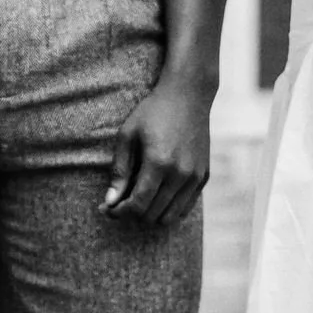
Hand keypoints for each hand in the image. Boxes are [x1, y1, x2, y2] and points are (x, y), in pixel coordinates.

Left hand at [102, 74, 210, 226]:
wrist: (189, 95)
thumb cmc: (153, 111)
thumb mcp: (128, 135)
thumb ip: (120, 171)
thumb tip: (111, 201)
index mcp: (159, 162)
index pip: (138, 204)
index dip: (119, 212)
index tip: (108, 209)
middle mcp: (180, 174)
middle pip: (152, 214)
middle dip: (132, 214)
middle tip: (119, 203)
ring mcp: (195, 177)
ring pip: (170, 217)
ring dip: (151, 215)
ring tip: (138, 201)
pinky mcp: (204, 177)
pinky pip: (185, 207)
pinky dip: (169, 209)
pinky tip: (157, 195)